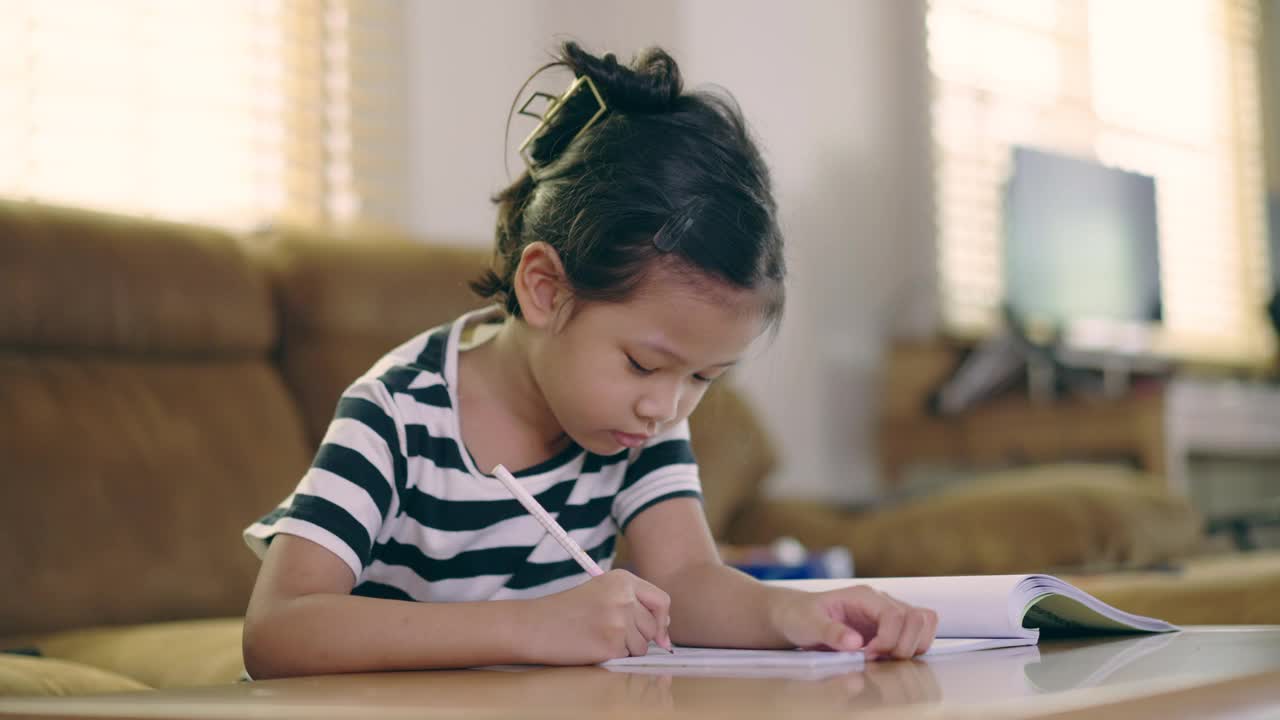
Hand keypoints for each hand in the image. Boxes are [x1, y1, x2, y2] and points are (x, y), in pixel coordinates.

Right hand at [525, 569, 671, 664]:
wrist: (535, 625)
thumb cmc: (566, 612)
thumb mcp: (602, 594)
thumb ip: (635, 605)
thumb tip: (665, 634)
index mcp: (623, 579)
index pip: (662, 600)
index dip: (661, 620)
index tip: (658, 632)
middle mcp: (624, 597)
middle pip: (653, 627)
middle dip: (638, 636)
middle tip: (608, 632)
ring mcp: (619, 620)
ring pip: (642, 646)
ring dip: (625, 648)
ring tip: (598, 636)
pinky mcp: (611, 644)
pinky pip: (626, 657)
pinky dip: (612, 656)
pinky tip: (592, 646)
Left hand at [770, 586, 937, 660]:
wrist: (797, 616)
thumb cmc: (801, 616)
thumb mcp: (808, 623)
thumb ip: (830, 632)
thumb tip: (856, 643)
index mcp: (864, 596)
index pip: (895, 614)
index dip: (887, 639)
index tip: (867, 654)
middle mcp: (881, 602)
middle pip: (917, 618)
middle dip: (902, 645)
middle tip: (876, 658)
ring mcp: (889, 614)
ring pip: (924, 624)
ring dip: (911, 647)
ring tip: (883, 658)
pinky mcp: (892, 628)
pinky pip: (918, 635)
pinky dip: (910, 649)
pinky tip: (885, 657)